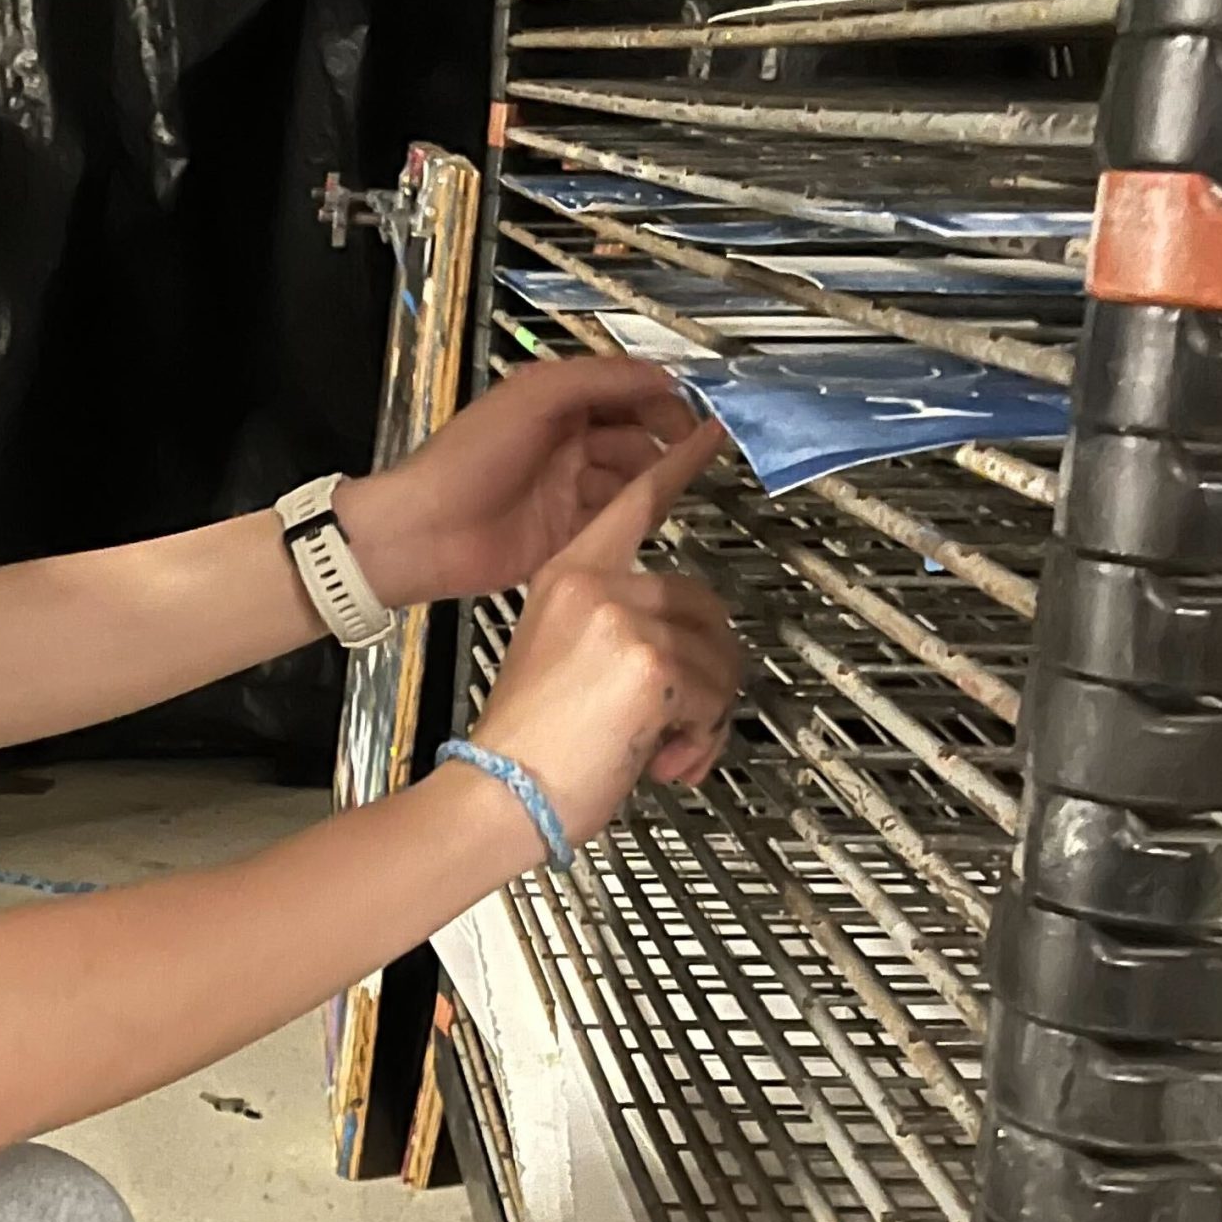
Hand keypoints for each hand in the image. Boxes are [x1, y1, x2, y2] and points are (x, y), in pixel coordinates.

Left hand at [336, 355, 703, 608]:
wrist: (424, 533)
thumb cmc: (469, 457)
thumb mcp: (534, 397)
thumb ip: (599, 379)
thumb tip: (662, 375)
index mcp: (555, 404)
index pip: (624, 392)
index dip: (660, 399)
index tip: (694, 412)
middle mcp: (565, 444)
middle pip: (634, 436)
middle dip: (663, 440)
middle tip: (692, 451)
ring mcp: (567, 491)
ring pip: (630, 480)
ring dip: (653, 479)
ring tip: (670, 483)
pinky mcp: (568, 535)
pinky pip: (616, 520)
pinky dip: (634, 516)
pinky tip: (647, 514)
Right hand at [464, 423, 741, 845]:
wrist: (502, 789)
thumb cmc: (528, 743)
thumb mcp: (564, 660)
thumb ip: (620, 633)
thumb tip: (687, 658)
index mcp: (569, 575)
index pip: (634, 505)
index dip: (677, 468)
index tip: (710, 432)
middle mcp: (597, 585)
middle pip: (702, 604)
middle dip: (708, 671)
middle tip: (676, 721)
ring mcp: (625, 618)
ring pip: (719, 657)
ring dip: (705, 716)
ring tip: (660, 748)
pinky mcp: (653, 661)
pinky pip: (717, 695)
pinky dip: (702, 738)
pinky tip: (661, 758)